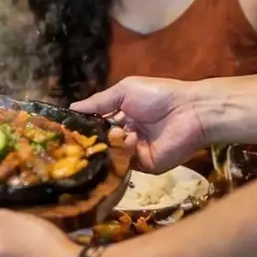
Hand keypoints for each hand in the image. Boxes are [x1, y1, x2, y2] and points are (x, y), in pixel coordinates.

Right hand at [71, 76, 208, 173]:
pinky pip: (126, 165)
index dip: (82, 127)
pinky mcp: (145, 166)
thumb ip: (98, 102)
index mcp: (120, 116)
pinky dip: (122, 155)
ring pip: (111, 154)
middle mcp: (125, 135)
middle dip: (92, 140)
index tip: (66, 130)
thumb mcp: (123, 91)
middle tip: (78, 140)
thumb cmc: (157, 96)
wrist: (190, 111)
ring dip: (109, 145)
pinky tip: (126, 142)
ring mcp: (135, 152)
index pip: (96, 125)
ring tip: (114, 134)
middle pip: (101, 142)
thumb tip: (71, 108)